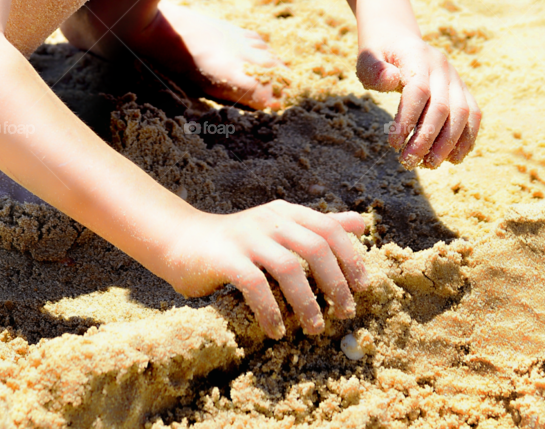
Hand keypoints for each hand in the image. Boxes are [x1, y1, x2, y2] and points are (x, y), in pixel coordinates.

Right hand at [161, 202, 367, 337]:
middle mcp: (269, 220)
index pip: (329, 227)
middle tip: (345, 312)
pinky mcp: (225, 258)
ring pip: (288, 268)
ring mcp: (246, 237)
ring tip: (315, 328)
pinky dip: (270, 311)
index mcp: (285, 212)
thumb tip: (361, 223)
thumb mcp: (279, 226)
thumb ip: (318, 226)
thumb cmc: (238, 241)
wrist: (182, 240)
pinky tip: (277, 331)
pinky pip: (255, 286)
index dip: (350, 256)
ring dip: (307, 303)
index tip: (362, 286)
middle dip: (336, 282)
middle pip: (315, 246)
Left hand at [356, 31, 480, 167]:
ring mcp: (455, 78)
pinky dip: (466, 139)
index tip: (393, 143)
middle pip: (442, 107)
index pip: (418, 91)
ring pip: (462, 114)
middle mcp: (441, 66)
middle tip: (408, 162)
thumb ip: (374, 70)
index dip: (407, 120)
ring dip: (448, 144)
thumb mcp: (367, 58)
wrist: (398, 39)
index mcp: (417, 56)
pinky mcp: (462, 89)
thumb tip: (391, 79)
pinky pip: (473, 115)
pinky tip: (451, 158)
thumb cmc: (379, 54)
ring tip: (429, 164)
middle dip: (426, 140)